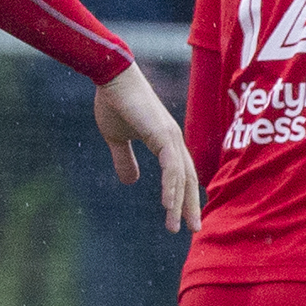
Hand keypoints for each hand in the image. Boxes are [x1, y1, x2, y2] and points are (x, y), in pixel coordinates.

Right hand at [93, 63, 202, 232]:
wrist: (111, 77)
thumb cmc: (113, 103)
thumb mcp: (116, 138)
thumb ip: (124, 160)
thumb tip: (130, 182)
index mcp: (166, 141)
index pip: (181, 174)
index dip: (184, 195)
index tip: (184, 216)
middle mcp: (174, 141)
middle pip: (188, 179)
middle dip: (191, 205)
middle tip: (194, 229)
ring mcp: (171, 138)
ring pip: (181, 178)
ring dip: (179, 204)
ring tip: (176, 226)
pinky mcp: (163, 136)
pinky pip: (171, 168)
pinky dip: (171, 188)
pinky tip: (168, 205)